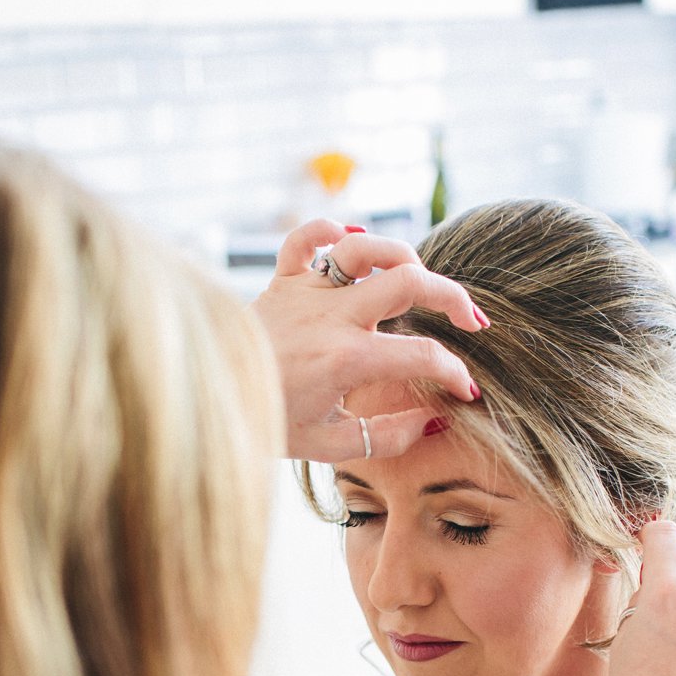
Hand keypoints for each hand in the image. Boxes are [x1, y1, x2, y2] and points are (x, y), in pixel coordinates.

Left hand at [247, 218, 486, 462]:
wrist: (206, 396)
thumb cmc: (265, 422)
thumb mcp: (327, 445)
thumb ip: (386, 437)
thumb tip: (432, 420)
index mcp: (346, 360)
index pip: (421, 356)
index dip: (455, 372)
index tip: (464, 390)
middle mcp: (330, 317)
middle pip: (409, 282)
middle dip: (453, 298)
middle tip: (470, 320)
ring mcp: (305, 292)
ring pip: (365, 248)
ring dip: (402, 255)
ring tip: (418, 281)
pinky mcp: (281, 279)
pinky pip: (306, 238)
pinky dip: (330, 229)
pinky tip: (351, 238)